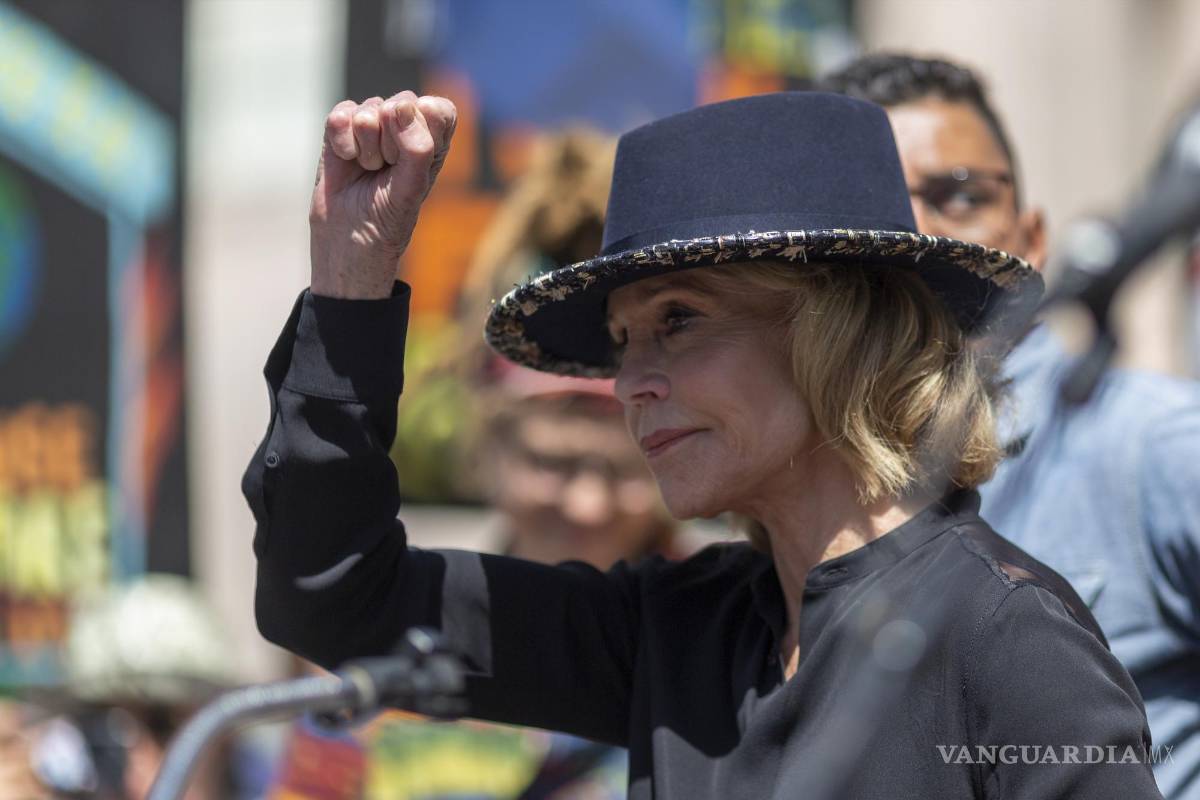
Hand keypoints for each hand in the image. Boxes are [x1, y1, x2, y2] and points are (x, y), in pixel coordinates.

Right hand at [309, 91, 456, 298]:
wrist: (347, 236)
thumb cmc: (388, 216)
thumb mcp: (411, 188)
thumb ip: (417, 147)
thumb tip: (400, 106)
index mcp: (434, 138)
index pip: (439, 109)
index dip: (425, 130)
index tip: (413, 162)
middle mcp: (405, 124)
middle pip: (402, 104)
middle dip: (392, 144)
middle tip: (388, 171)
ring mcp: (372, 121)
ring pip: (370, 110)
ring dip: (367, 149)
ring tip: (368, 170)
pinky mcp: (341, 125)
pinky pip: (341, 115)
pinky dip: (343, 143)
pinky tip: (346, 160)